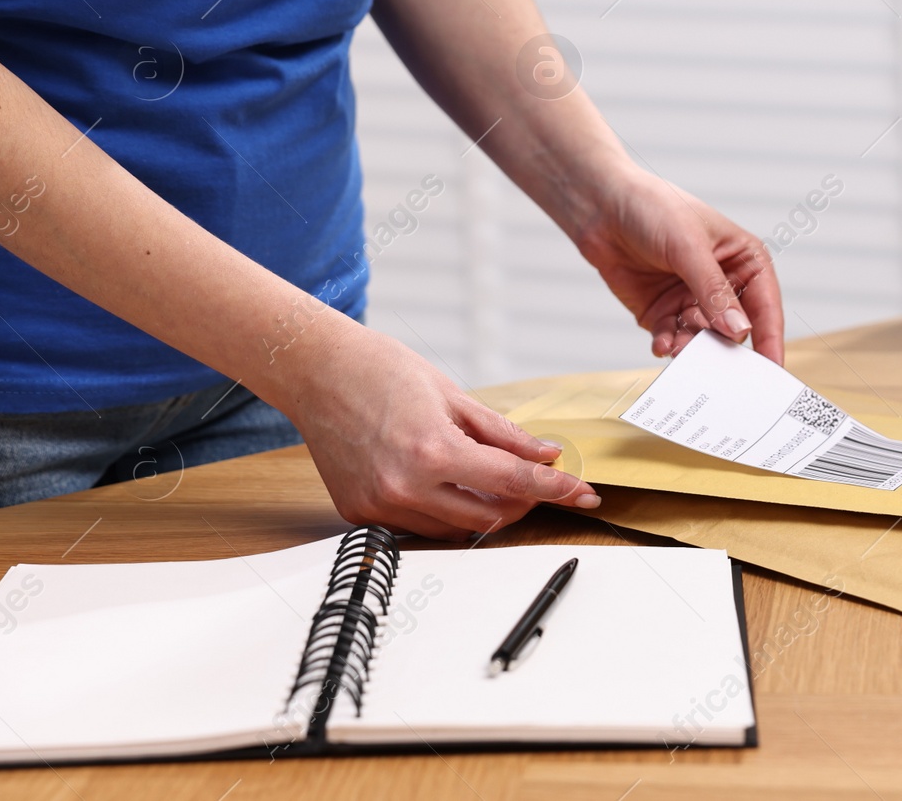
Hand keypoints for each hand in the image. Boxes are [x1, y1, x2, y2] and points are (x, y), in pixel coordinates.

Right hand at [276, 318, 601, 539]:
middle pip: (490, 517)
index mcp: (433, 451)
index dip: (556, 490)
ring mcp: (379, 505)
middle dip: (523, 503)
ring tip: (486, 477)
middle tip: (538, 481)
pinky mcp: (360, 513)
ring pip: (456, 530)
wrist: (317, 371)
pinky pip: (420, 528)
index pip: (513, 482)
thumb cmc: (380, 371)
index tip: (583, 495)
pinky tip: (446, 484)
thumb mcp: (453, 396)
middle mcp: (405, 486)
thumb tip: (547, 456)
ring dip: (484, 511)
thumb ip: (504, 434)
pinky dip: (444, 512)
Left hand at [573, 167, 784, 362]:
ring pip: (703, 339)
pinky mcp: (664, 312)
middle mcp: (723, 284)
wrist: (602, 207)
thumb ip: (714, 292)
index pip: (766, 306)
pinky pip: (673, 338)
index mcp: (744, 260)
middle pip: (735, 330)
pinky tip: (662, 343)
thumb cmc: (653, 208)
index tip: (771, 368)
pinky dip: (669, 344)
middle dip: (722, 344)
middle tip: (711, 358)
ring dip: (691, 346)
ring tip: (677, 345)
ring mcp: (693, 300)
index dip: (771, 338)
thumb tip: (739, 331)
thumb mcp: (689, 247)